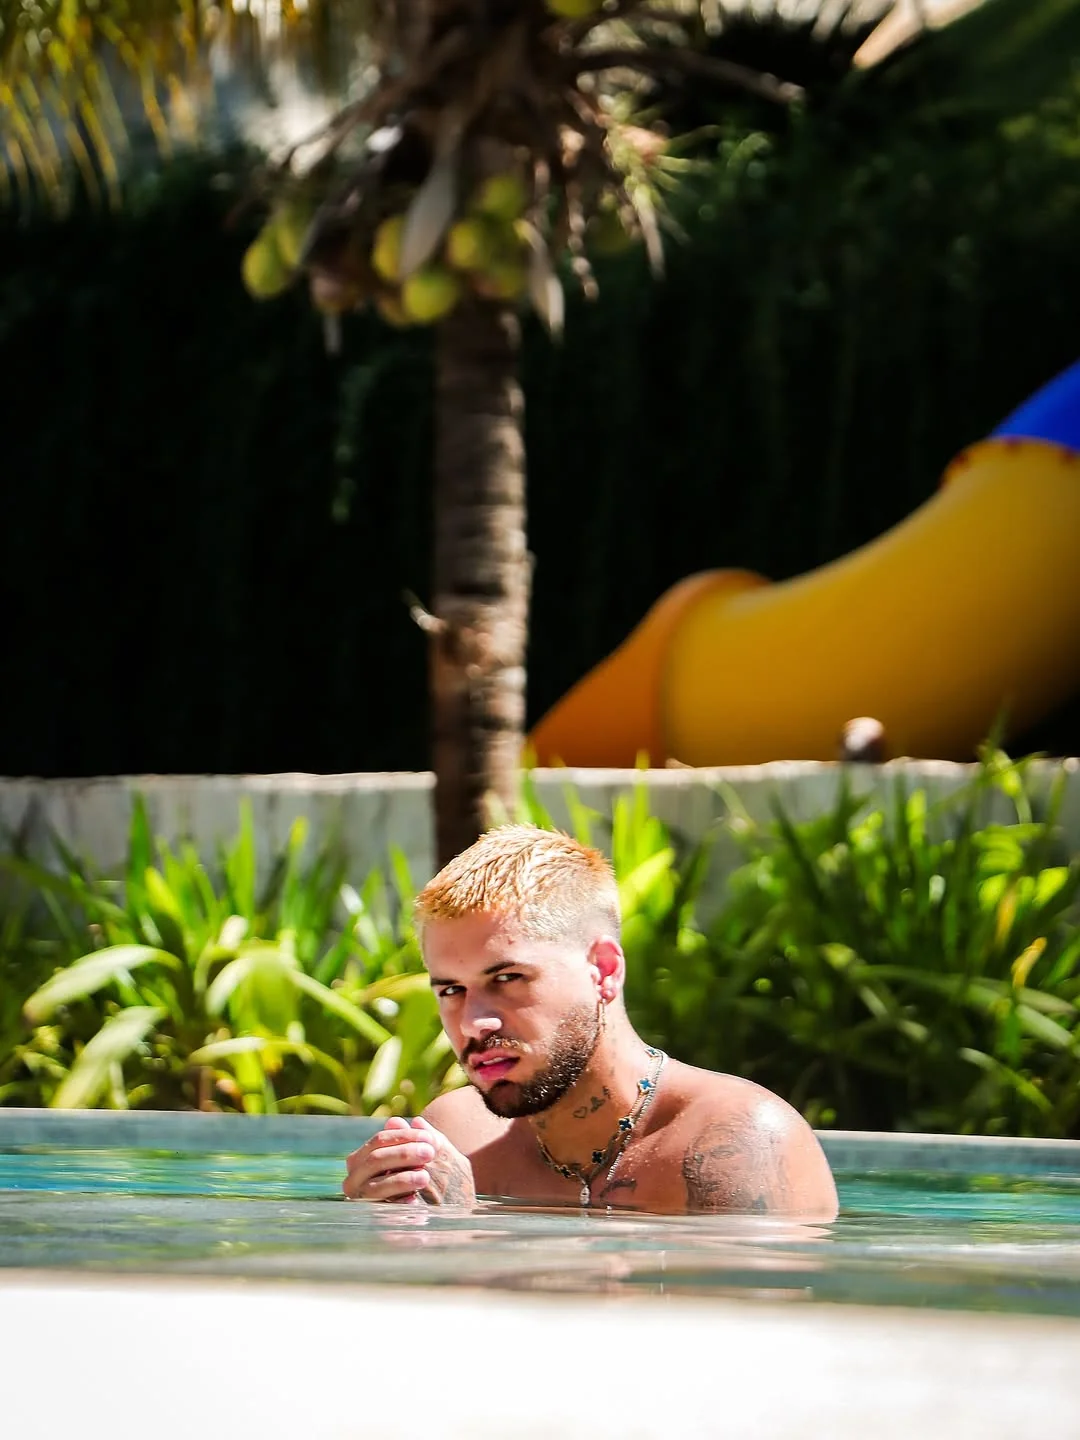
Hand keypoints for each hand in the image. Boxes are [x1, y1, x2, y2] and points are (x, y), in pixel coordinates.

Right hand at [343, 1115, 475, 1208]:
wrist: (434, 1211)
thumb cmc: (426, 1174)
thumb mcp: (425, 1153)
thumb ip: (415, 1137)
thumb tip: (397, 1121)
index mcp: (362, 1158)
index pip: (379, 1140)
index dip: (404, 1137)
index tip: (430, 1138)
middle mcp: (354, 1179)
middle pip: (375, 1160)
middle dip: (404, 1154)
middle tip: (430, 1153)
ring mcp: (360, 1201)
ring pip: (377, 1186)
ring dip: (402, 1179)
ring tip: (425, 1178)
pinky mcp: (370, 1220)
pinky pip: (381, 1211)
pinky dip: (398, 1204)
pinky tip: (415, 1201)